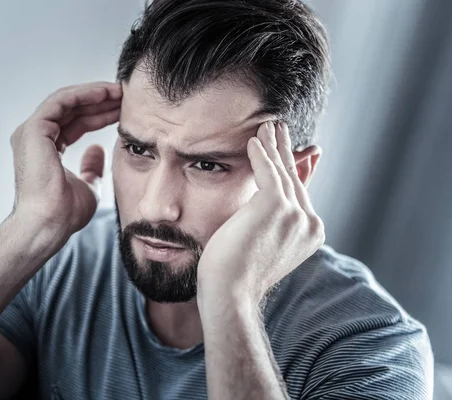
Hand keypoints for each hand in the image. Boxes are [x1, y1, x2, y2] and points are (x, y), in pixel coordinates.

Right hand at [10, 82, 121, 243]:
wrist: (49, 224)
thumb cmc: (64, 213)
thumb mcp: (88, 187)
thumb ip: (91, 168)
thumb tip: (97, 150)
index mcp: (44, 149)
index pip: (75, 123)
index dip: (99, 115)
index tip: (123, 111)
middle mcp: (34, 137)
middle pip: (72, 110)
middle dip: (100, 101)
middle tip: (126, 95)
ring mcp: (31, 132)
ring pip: (67, 101)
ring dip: (94, 94)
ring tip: (119, 91)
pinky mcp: (34, 129)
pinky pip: (62, 101)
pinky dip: (84, 94)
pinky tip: (105, 93)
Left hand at [197, 121, 324, 305]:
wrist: (230, 292)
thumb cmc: (237, 272)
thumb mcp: (260, 239)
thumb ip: (271, 216)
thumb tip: (271, 196)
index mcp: (310, 233)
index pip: (299, 191)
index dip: (292, 167)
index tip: (285, 149)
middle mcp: (309, 223)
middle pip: (294, 177)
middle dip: (284, 150)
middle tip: (278, 127)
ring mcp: (296, 214)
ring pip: (281, 171)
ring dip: (272, 145)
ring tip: (265, 126)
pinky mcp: (276, 205)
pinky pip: (267, 171)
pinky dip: (260, 153)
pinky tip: (253, 140)